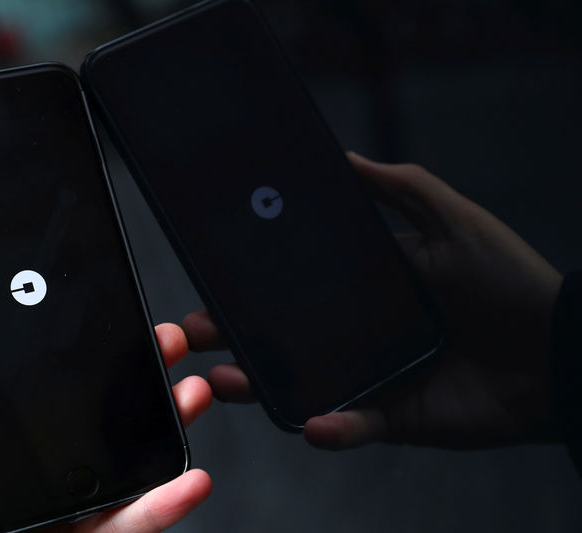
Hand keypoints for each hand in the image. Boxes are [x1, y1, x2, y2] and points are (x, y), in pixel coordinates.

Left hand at [0, 310, 211, 532]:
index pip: (26, 394)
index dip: (66, 362)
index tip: (101, 335)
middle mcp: (11, 481)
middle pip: (84, 425)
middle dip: (130, 386)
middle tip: (163, 353)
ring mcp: (46, 519)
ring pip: (117, 469)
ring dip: (161, 431)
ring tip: (189, 398)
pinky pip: (127, 523)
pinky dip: (163, 503)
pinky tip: (186, 481)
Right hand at [183, 152, 562, 449]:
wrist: (562, 349)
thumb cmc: (510, 280)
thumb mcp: (452, 220)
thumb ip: (401, 188)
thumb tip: (346, 158)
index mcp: (368, 288)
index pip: (297, 288)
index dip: (254, 289)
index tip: (214, 285)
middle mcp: (361, 332)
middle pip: (287, 339)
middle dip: (236, 339)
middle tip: (196, 335)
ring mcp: (375, 375)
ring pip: (305, 385)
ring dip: (262, 388)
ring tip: (226, 382)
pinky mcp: (397, 416)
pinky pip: (354, 426)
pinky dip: (332, 429)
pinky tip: (311, 423)